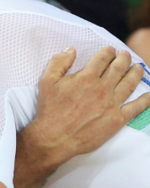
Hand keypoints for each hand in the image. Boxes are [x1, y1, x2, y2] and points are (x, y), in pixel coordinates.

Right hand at [24, 46, 149, 172]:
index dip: (108, 52)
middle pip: (119, 68)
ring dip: (136, 73)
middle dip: (124, 59)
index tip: (111, 50)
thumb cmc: (50, 110)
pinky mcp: (118, 119)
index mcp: (87, 77)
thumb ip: (59, 62)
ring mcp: (112, 103)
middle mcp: (103, 88)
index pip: (102, 59)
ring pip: (130, 84)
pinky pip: (137, 107)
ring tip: (138, 68)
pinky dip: (146, 100)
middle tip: (126, 55)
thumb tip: (71, 50)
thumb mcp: (47, 81)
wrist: (56, 137)